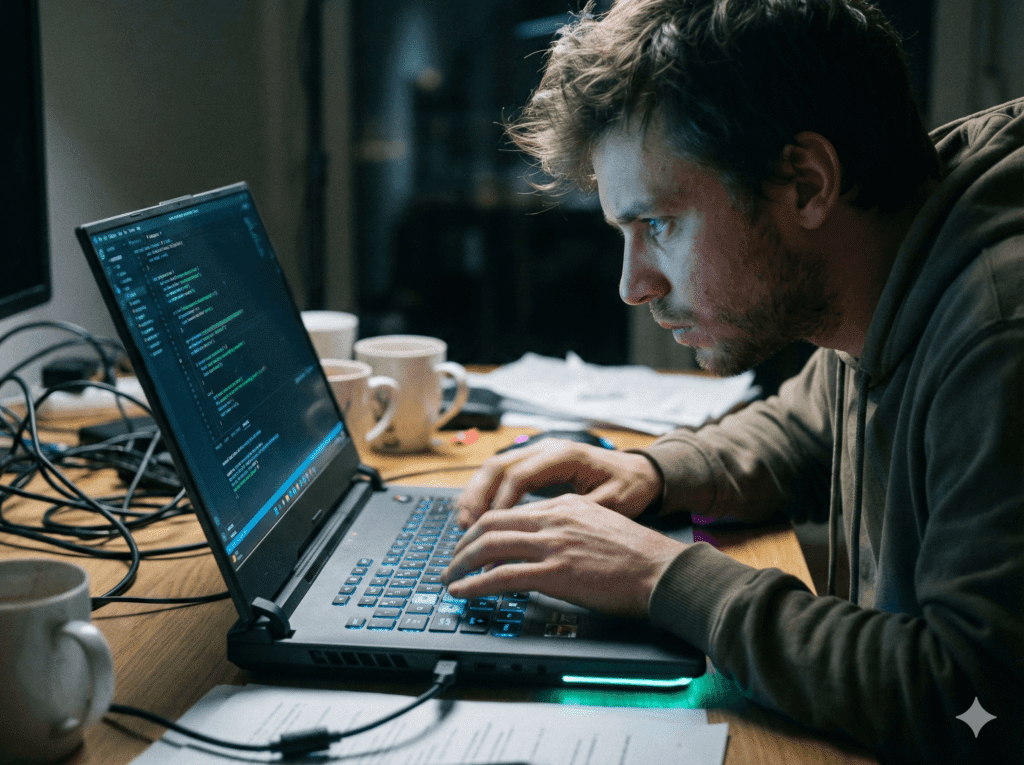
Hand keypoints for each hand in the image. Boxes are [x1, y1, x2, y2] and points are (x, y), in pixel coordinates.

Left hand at [442, 494, 685, 617]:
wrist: (663, 570)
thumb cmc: (639, 556)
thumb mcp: (601, 524)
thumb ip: (570, 527)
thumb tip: (547, 545)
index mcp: (565, 505)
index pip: (511, 509)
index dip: (483, 526)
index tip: (471, 541)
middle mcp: (555, 518)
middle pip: (491, 522)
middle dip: (464, 542)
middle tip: (453, 560)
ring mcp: (554, 544)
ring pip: (490, 545)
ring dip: (461, 563)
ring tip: (450, 578)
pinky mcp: (556, 573)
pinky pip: (502, 576)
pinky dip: (475, 584)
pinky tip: (463, 592)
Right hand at [455, 438, 663, 527]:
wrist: (640, 472)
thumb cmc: (629, 487)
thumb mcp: (613, 503)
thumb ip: (579, 514)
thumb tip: (549, 534)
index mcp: (564, 455)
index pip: (519, 475)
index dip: (501, 503)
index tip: (489, 531)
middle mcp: (545, 448)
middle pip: (498, 465)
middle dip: (477, 496)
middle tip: (465, 526)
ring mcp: (537, 453)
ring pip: (494, 468)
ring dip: (476, 495)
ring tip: (463, 523)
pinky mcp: (534, 464)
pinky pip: (501, 475)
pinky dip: (486, 494)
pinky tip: (477, 516)